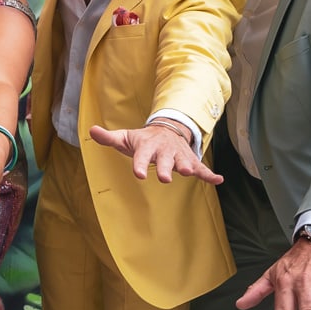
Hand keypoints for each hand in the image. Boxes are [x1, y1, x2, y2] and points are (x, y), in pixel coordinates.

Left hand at [88, 121, 221, 185]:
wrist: (166, 129)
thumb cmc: (142, 139)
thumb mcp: (125, 138)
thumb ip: (109, 138)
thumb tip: (91, 129)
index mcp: (147, 147)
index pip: (141, 156)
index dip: (139, 164)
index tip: (138, 174)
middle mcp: (164, 151)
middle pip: (165, 160)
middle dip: (165, 168)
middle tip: (164, 178)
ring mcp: (178, 155)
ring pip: (184, 162)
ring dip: (187, 167)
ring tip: (190, 172)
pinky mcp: (190, 161)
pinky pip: (202, 168)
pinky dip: (210, 174)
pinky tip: (219, 180)